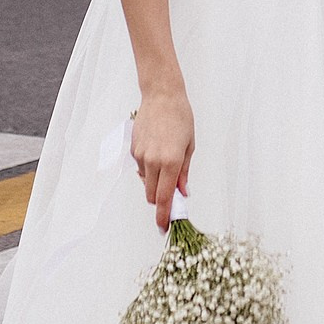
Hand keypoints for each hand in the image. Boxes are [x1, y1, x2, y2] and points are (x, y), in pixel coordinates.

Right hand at [131, 84, 194, 229]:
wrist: (161, 96)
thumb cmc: (180, 117)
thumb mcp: (189, 146)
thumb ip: (184, 173)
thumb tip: (183, 192)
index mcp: (171, 162)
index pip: (165, 198)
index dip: (164, 216)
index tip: (164, 228)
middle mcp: (153, 162)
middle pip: (152, 196)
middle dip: (160, 201)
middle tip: (172, 195)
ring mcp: (141, 156)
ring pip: (146, 183)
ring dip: (155, 183)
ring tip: (166, 163)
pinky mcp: (133, 150)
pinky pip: (141, 169)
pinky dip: (149, 169)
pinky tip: (157, 152)